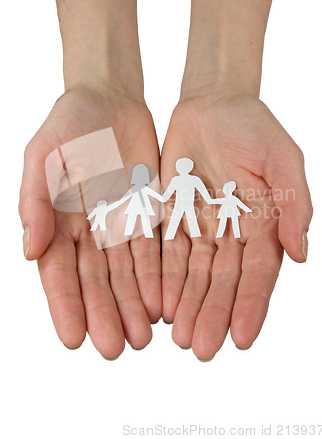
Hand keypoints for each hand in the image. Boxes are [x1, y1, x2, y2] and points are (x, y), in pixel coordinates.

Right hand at [19, 86, 160, 358]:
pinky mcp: (147, 214)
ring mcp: (118, 224)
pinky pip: (153, 250)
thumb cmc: (68, 124)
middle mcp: (87, 231)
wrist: (109, 100)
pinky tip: (164, 303)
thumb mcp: (43, 156)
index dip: (65, 305)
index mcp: (57, 221)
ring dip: (133, 305)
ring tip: (143, 337)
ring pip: (126, 274)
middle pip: (95, 282)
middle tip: (115, 349)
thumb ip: (35, 201)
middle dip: (104, 314)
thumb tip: (29, 250)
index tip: (73, 338)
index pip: (59, 272)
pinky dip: (157, 278)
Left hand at [161, 94, 311, 359]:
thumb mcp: (283, 158)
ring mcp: (202, 225)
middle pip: (222, 280)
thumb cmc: (253, 126)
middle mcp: (233, 232)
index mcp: (263, 223)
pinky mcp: (173, 215)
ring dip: (187, 304)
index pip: (257, 273)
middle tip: (203, 349)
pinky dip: (163, 277)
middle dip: (213, 313)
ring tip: (180, 336)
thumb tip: (301, 254)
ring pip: (193, 273)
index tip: (242, 337)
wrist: (212, 103)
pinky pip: (166, 250)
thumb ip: (294, 205)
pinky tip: (157, 303)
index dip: (250, 304)